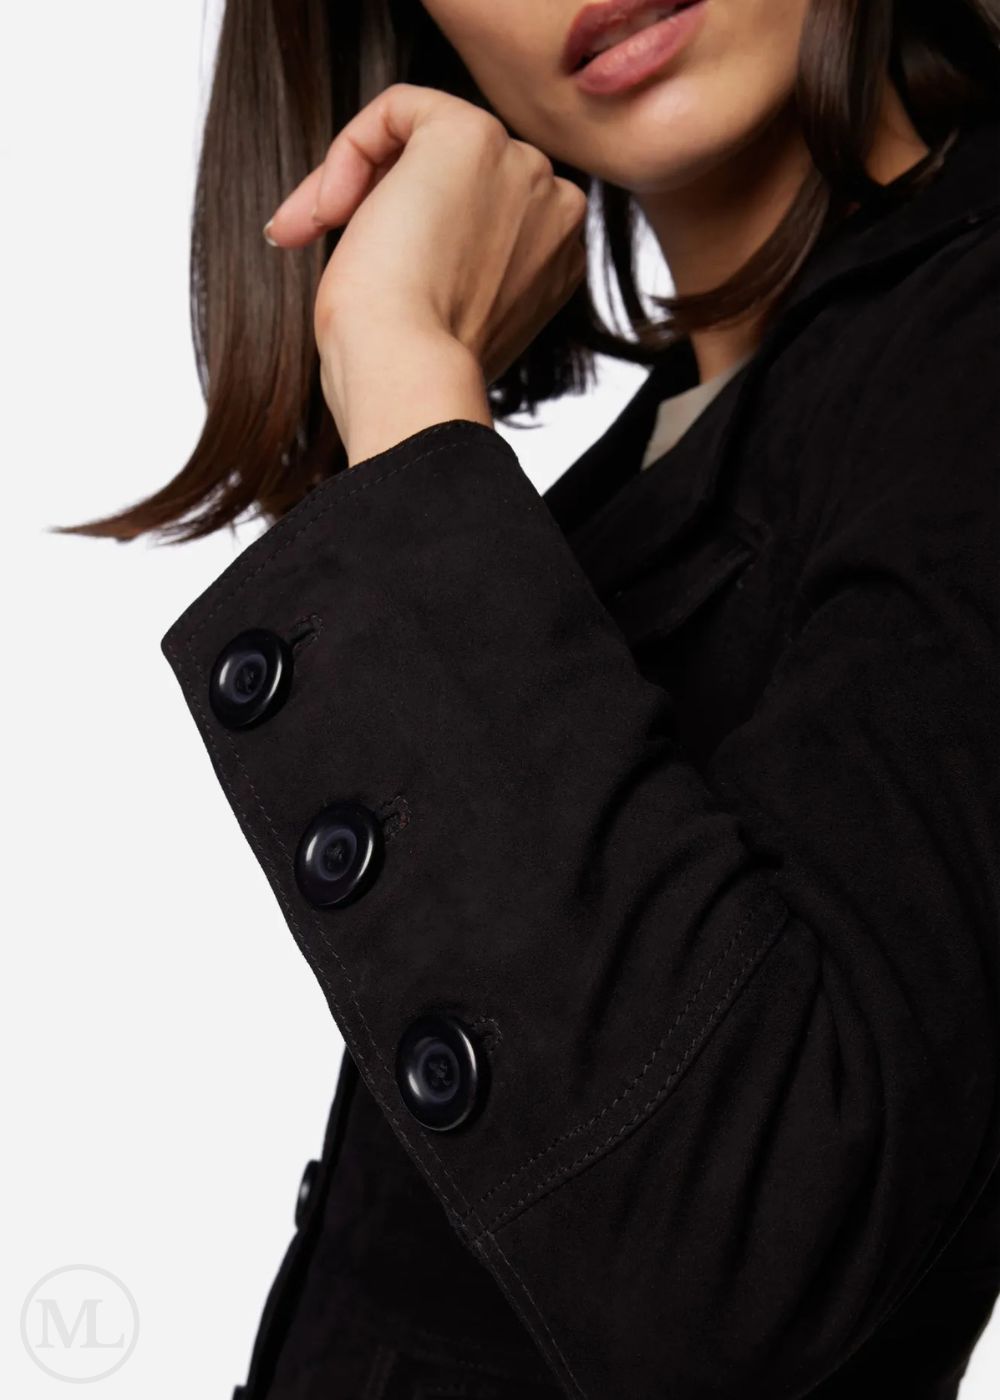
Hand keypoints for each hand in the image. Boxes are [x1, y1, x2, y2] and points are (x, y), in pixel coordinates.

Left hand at [264, 83, 588, 397]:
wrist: (406, 371)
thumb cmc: (412, 366)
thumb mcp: (451, 313)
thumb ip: (458, 266)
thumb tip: (410, 238)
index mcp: (555, 256)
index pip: (480, 210)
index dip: (412, 237)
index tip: (367, 284)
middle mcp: (553, 206)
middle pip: (456, 173)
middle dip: (380, 202)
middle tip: (319, 247)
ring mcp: (519, 167)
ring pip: (424, 141)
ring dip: (360, 184)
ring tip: (313, 232)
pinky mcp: (470, 135)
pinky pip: (398, 109)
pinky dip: (350, 150)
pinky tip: (325, 211)